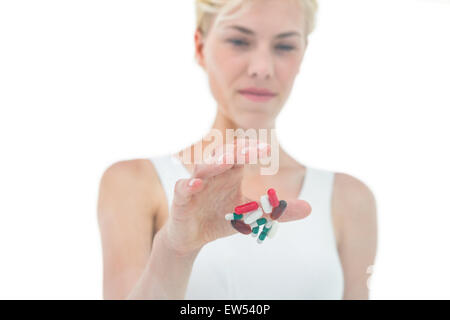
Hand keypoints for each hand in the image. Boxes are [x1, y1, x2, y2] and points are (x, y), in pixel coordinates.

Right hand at [161, 138, 311, 255]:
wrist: (192, 239)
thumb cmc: (220, 219)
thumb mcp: (252, 217)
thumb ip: (277, 212)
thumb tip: (309, 208)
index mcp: (230, 174)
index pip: (241, 156)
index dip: (252, 151)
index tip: (268, 150)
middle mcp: (213, 175)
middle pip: (223, 157)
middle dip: (236, 152)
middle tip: (251, 150)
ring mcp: (196, 185)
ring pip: (203, 168)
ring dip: (213, 164)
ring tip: (226, 161)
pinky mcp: (181, 200)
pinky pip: (182, 189)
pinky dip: (187, 185)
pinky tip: (195, 185)